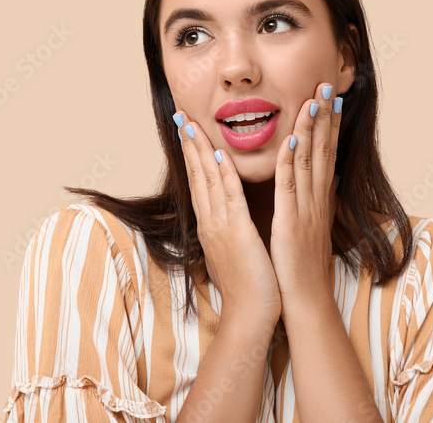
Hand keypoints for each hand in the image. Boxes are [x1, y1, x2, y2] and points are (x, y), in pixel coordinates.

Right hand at [174, 111, 280, 332]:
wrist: (251, 315)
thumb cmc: (249, 286)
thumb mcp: (235, 251)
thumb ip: (232, 230)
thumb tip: (233, 217)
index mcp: (212, 225)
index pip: (199, 183)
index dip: (193, 156)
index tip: (189, 132)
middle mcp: (210, 222)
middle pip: (196, 175)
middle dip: (189, 144)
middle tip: (181, 116)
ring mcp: (220, 226)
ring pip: (207, 180)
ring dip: (200, 149)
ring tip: (192, 124)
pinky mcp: (237, 233)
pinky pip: (229, 197)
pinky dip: (223, 173)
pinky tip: (219, 153)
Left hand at [269, 82, 341, 322]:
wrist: (304, 298)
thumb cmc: (302, 263)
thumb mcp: (312, 223)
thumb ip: (317, 198)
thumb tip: (327, 176)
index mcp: (320, 197)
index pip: (326, 152)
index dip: (329, 123)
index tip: (330, 95)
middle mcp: (317, 198)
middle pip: (323, 148)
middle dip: (325, 114)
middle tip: (326, 83)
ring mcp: (306, 208)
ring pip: (309, 160)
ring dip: (311, 127)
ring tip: (313, 98)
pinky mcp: (291, 221)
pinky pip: (291, 186)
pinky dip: (291, 161)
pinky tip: (292, 138)